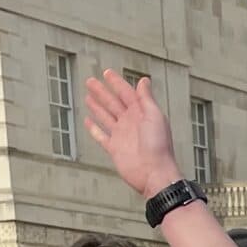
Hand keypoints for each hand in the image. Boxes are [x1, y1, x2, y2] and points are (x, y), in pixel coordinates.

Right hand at [83, 70, 181, 199]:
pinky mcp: (114, 149)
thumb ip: (146, 99)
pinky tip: (87, 121)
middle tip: (90, 81)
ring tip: (88, 96)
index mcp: (141, 113)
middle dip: (102, 92)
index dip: (116, 83)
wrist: (154, 173)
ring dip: (97, 106)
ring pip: (106, 117)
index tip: (106, 73)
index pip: (126, 93)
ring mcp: (122, 135)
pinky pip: (101, 136)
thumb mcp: (155, 116)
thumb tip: (144, 81)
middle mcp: (130, 122)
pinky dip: (94, 128)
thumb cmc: (159, 146)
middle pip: (113, 103)